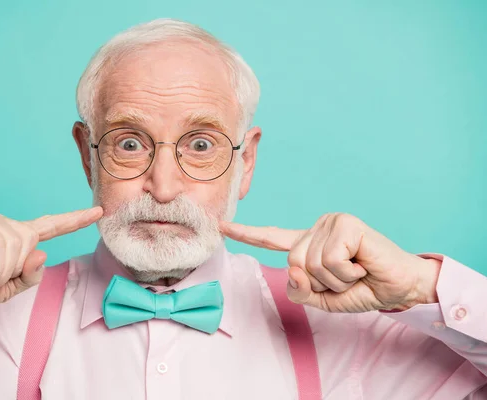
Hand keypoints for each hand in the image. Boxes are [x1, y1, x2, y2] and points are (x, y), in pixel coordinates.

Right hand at [0, 206, 102, 313]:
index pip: (49, 226)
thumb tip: (43, 252)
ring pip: (17, 243)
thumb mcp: (8, 289)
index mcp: (13, 237)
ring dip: (3, 271)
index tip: (99, 212)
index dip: (74, 220)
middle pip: (32, 240)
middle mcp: (1, 222)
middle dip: (15, 268)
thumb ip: (29, 274)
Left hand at [220, 213, 440, 312]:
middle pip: (293, 263)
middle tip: (346, 278)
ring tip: (355, 271)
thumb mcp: (322, 298)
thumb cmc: (363, 288)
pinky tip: (362, 264)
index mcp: (308, 244)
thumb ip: (300, 290)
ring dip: (336, 280)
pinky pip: (330, 259)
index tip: (221, 225)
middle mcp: (316, 229)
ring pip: (310, 263)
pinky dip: (347, 272)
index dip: (246, 234)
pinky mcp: (346, 224)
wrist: (399, 287)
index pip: (271, 238)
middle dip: (320, 283)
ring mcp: (330, 223)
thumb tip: (294, 272)